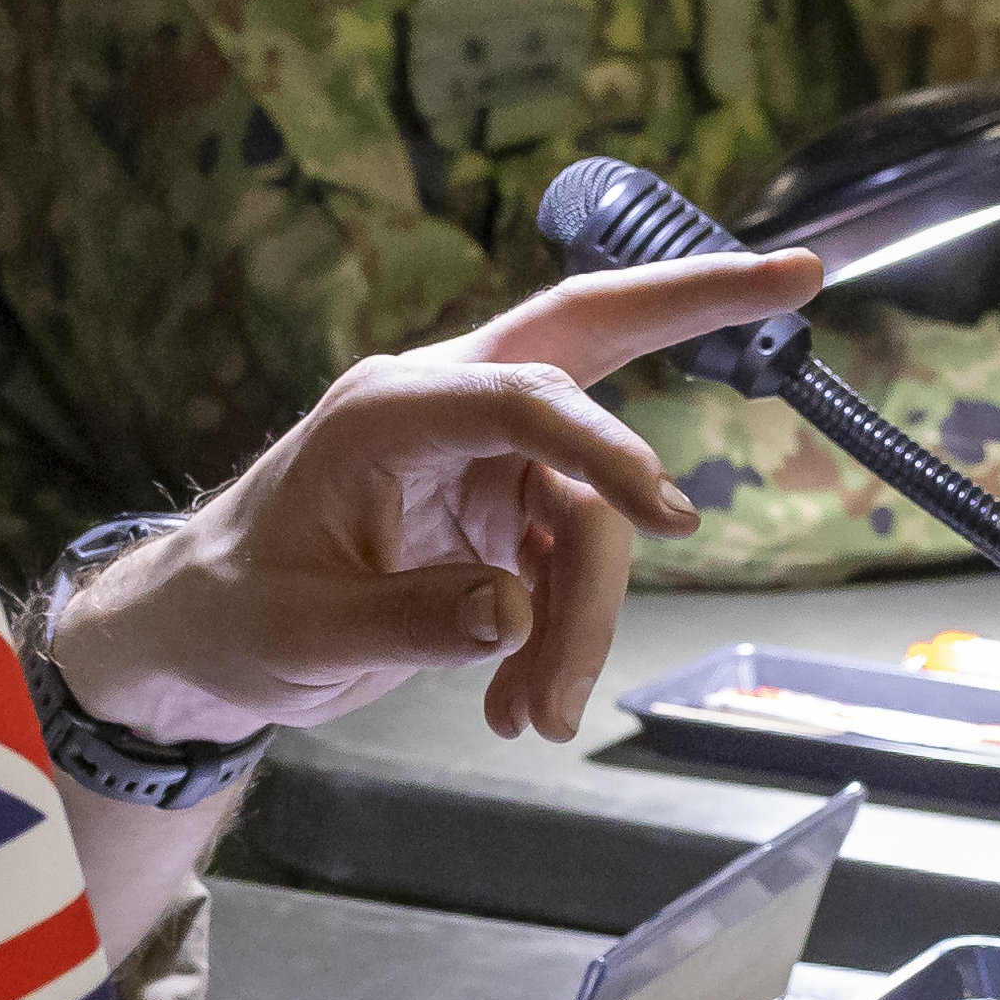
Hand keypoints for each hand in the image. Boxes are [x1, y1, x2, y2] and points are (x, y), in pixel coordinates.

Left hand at [47, 247, 821, 749]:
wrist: (200, 639)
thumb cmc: (234, 614)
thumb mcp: (305, 634)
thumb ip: (414, 619)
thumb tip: (515, 613)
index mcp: (389, 409)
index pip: (525, 393)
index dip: (605, 448)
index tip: (666, 520)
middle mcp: (444, 411)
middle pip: (586, 336)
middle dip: (691, 304)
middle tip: (798, 278)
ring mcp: (478, 459)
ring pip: (588, 517)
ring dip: (585, 622)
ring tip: (540, 721)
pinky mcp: (494, 514)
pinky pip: (568, 568)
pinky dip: (561, 642)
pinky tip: (527, 709)